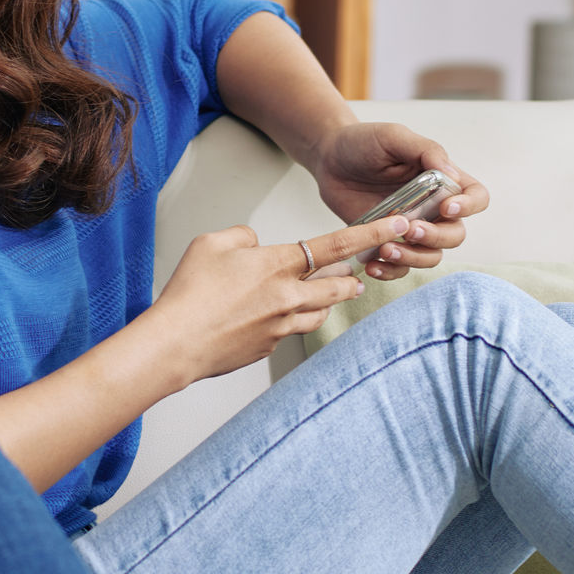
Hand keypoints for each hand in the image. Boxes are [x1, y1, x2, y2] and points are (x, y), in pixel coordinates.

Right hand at [147, 215, 409, 385]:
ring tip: (320, 294)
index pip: (336, 245)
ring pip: (321, 312)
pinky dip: (291, 320)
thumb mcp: (211, 243)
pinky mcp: (270, 348)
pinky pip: (292, 331)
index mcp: (277, 265)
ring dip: (327, 301)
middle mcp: (288, 297)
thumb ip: (243, 235)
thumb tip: (257, 243)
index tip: (398, 226)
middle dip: (352, 278)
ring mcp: (282, 327)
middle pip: (341, 286)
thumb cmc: (189, 293)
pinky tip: (271, 316)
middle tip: (355, 272)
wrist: (176, 344)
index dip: (371, 234)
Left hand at [307, 122, 488, 279]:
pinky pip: (399, 267)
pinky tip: (373, 264)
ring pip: (430, 256)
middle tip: (410, 229)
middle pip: (455, 234)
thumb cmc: (364, 142)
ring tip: (386, 248)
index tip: (446, 207)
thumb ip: (425, 150)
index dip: (469, 206)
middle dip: (437, 237)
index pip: (475, 197)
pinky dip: (390, 271)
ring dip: (414, 258)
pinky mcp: (386, 241)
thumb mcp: (394, 136)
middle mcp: (432, 207)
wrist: (328, 158)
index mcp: (442, 181)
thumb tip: (451, 174)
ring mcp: (410, 227)